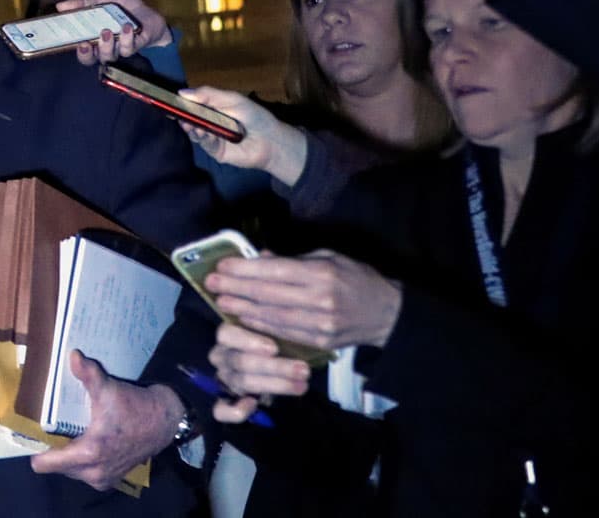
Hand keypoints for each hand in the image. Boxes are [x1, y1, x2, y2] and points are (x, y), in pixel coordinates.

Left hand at [27, 351, 185, 490]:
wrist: (165, 420)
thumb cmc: (135, 407)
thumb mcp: (109, 389)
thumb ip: (89, 374)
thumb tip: (73, 355)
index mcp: (89, 453)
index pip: (44, 464)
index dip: (37, 449)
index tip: (35, 433)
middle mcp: (93, 473)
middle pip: (56, 465)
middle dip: (54, 449)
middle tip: (55, 428)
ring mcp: (102, 479)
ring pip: (70, 470)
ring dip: (69, 455)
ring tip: (71, 434)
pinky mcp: (112, 479)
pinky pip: (85, 473)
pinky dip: (83, 460)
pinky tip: (87, 441)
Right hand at [51, 0, 169, 64]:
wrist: (148, 10)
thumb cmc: (122, 7)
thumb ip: (83, 2)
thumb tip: (59, 6)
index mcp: (94, 38)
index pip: (82, 51)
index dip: (78, 51)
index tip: (75, 43)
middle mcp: (105, 47)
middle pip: (92, 60)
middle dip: (87, 55)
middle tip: (85, 43)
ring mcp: (120, 48)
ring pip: (110, 56)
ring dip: (106, 46)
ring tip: (106, 31)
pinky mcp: (136, 45)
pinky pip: (129, 48)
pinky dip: (126, 38)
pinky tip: (125, 27)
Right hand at [174, 85, 308, 183]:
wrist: (272, 141)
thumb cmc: (255, 116)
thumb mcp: (232, 99)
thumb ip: (209, 95)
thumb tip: (182, 92)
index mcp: (215, 108)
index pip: (194, 103)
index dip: (182, 102)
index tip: (169, 99)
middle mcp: (211, 122)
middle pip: (191, 118)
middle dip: (182, 115)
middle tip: (173, 112)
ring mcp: (212, 138)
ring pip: (195, 131)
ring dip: (190, 126)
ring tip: (188, 122)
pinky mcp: (215, 151)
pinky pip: (204, 143)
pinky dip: (200, 136)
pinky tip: (200, 130)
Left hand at [208, 249, 402, 352]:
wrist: (387, 314)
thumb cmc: (357, 278)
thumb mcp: (330, 257)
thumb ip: (294, 260)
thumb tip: (261, 258)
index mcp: (322, 274)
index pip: (274, 272)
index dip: (244, 270)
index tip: (222, 267)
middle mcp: (319, 300)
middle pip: (268, 295)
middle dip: (235, 289)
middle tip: (211, 284)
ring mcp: (319, 325)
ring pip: (272, 318)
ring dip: (242, 310)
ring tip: (221, 302)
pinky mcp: (319, 343)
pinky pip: (283, 333)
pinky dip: (261, 326)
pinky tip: (244, 319)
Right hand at [208, 321, 310, 422]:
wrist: (271, 373)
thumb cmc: (275, 348)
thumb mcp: (276, 336)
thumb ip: (278, 332)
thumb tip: (286, 339)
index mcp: (228, 336)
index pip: (226, 334)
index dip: (248, 341)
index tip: (274, 349)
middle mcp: (221, 357)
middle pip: (241, 362)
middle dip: (275, 367)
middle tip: (304, 370)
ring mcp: (222, 380)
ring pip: (242, 383)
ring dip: (274, 385)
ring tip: (302, 386)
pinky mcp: (222, 404)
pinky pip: (221, 411)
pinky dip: (236, 410)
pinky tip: (252, 406)